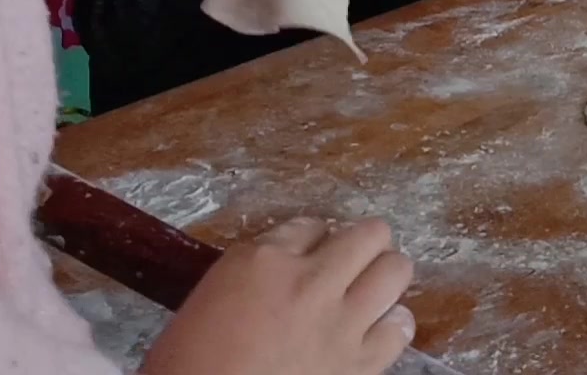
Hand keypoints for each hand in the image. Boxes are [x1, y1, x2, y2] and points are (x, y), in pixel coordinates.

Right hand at [140, 218, 414, 374]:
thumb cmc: (186, 367)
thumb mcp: (206, 304)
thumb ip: (251, 279)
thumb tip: (278, 279)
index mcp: (260, 262)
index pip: (310, 226)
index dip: (313, 242)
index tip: (309, 257)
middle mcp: (310, 281)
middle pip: (368, 234)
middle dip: (363, 245)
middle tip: (351, 265)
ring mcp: (341, 321)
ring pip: (396, 270)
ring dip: (385, 277)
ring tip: (372, 292)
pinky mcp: (360, 363)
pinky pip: (400, 328)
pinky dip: (392, 326)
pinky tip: (378, 331)